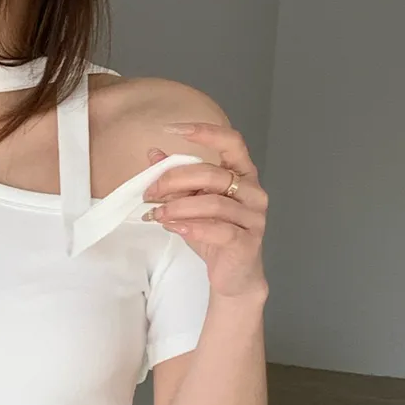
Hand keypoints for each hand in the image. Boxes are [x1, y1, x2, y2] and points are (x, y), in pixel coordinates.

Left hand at [142, 121, 268, 299]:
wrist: (233, 276)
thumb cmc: (214, 234)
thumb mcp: (190, 202)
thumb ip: (177, 178)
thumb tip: (153, 153)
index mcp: (242, 174)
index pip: (231, 141)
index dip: (204, 131)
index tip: (172, 128)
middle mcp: (253, 191)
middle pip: (213, 174)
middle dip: (174, 180)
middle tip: (150, 192)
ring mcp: (254, 217)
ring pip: (213, 203)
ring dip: (178, 206)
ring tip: (157, 214)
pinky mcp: (248, 242)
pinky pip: (219, 229)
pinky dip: (191, 226)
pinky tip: (173, 228)